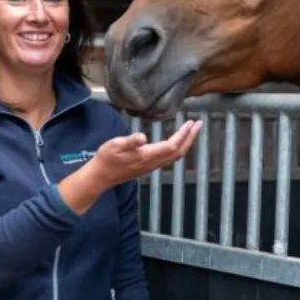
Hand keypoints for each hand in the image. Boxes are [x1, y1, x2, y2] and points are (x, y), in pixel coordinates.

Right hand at [57, 117, 201, 215]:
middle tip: (199, 124)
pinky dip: (177, 148)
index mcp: (147, 156)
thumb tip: (142, 137)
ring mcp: (151, 166)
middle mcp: (153, 163)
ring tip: (191, 131)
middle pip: (178, 152)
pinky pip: (169, 158)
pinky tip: (177, 141)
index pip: (172, 146)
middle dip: (190, 138)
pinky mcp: (148, 166)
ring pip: (175, 156)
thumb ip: (129, 142)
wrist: (101, 176)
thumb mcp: (114, 145)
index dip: (183, 135)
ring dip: (186, 143)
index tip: (191, 123)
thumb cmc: (106, 158)